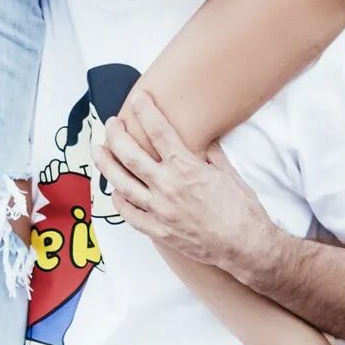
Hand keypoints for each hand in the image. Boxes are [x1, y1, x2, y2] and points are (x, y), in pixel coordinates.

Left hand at [100, 92, 279, 275]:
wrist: (246, 247)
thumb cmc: (242, 210)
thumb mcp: (229, 174)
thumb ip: (211, 154)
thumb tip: (204, 141)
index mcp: (187, 168)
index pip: (159, 131)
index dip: (146, 111)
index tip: (138, 98)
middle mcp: (168, 187)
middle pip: (130, 154)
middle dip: (116, 134)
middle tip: (112, 123)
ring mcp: (160, 211)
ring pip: (121, 183)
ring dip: (106, 164)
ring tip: (98, 150)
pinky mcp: (158, 231)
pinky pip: (129, 214)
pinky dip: (119, 201)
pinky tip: (116, 191)